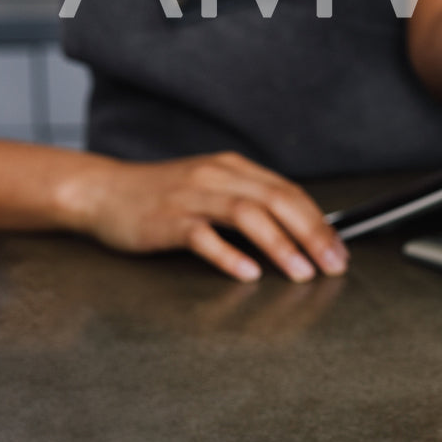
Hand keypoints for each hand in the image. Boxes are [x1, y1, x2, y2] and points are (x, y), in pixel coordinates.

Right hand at [66, 152, 348, 281]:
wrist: (102, 191)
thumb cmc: (160, 196)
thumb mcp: (211, 188)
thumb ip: (249, 203)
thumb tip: (296, 230)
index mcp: (234, 169)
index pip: (289, 192)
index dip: (319, 222)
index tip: (339, 250)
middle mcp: (217, 177)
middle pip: (277, 200)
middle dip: (312, 234)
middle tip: (332, 264)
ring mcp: (191, 197)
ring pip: (247, 214)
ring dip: (280, 245)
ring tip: (301, 272)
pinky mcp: (166, 221)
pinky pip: (202, 235)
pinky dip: (229, 254)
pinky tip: (248, 272)